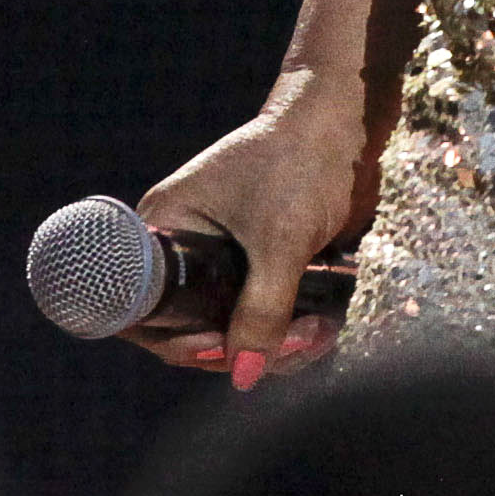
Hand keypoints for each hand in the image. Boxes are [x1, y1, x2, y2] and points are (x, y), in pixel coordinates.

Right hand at [132, 63, 382, 391]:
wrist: (347, 119)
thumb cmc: (301, 160)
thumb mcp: (281, 239)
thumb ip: (262, 311)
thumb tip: (244, 376)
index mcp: (167, 228)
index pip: (146, 311)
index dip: (178, 343)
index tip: (224, 349)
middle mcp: (185, 248)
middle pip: (194, 330)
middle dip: (245, 347)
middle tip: (298, 342)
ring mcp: (223, 259)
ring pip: (234, 329)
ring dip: (277, 345)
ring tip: (321, 331)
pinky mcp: (258, 265)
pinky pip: (261, 315)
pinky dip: (289, 331)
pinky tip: (324, 326)